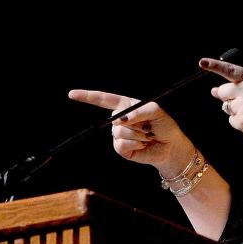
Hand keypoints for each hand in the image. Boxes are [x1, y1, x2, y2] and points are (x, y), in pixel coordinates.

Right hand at [67, 89, 192, 172]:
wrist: (170, 147)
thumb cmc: (164, 126)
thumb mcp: (156, 111)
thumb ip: (140, 110)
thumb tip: (122, 120)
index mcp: (126, 106)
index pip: (104, 99)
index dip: (88, 96)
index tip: (71, 94)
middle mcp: (119, 120)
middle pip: (116, 117)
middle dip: (136, 122)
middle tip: (148, 127)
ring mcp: (118, 135)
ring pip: (120, 132)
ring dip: (138, 134)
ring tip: (147, 136)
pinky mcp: (121, 149)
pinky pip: (122, 144)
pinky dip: (136, 144)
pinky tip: (143, 145)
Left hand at [199, 58, 242, 154]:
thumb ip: (237, 88)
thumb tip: (213, 91)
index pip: (230, 70)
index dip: (215, 66)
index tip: (202, 63)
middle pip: (223, 91)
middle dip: (227, 97)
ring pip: (226, 107)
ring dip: (235, 111)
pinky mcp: (241, 121)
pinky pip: (231, 120)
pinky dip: (239, 122)